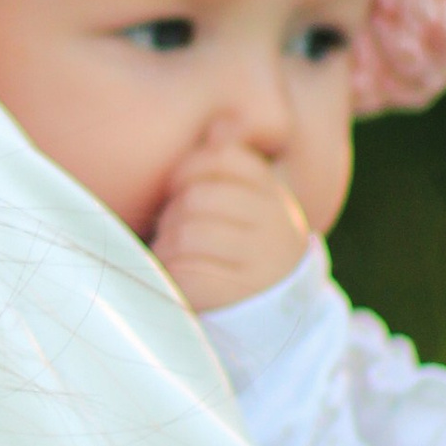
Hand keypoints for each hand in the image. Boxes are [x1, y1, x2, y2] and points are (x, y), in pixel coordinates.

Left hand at [149, 132, 314, 313]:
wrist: (270, 321)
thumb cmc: (241, 250)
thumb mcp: (248, 207)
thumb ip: (230, 168)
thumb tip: (221, 124)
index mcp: (276, 199)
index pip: (227, 158)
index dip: (190, 168)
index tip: (180, 187)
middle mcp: (277, 229)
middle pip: (198, 197)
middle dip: (174, 214)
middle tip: (175, 230)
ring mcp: (261, 266)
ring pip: (186, 235)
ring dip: (168, 246)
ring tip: (177, 255)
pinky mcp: (237, 297)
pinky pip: (184, 272)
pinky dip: (171, 274)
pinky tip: (180, 280)